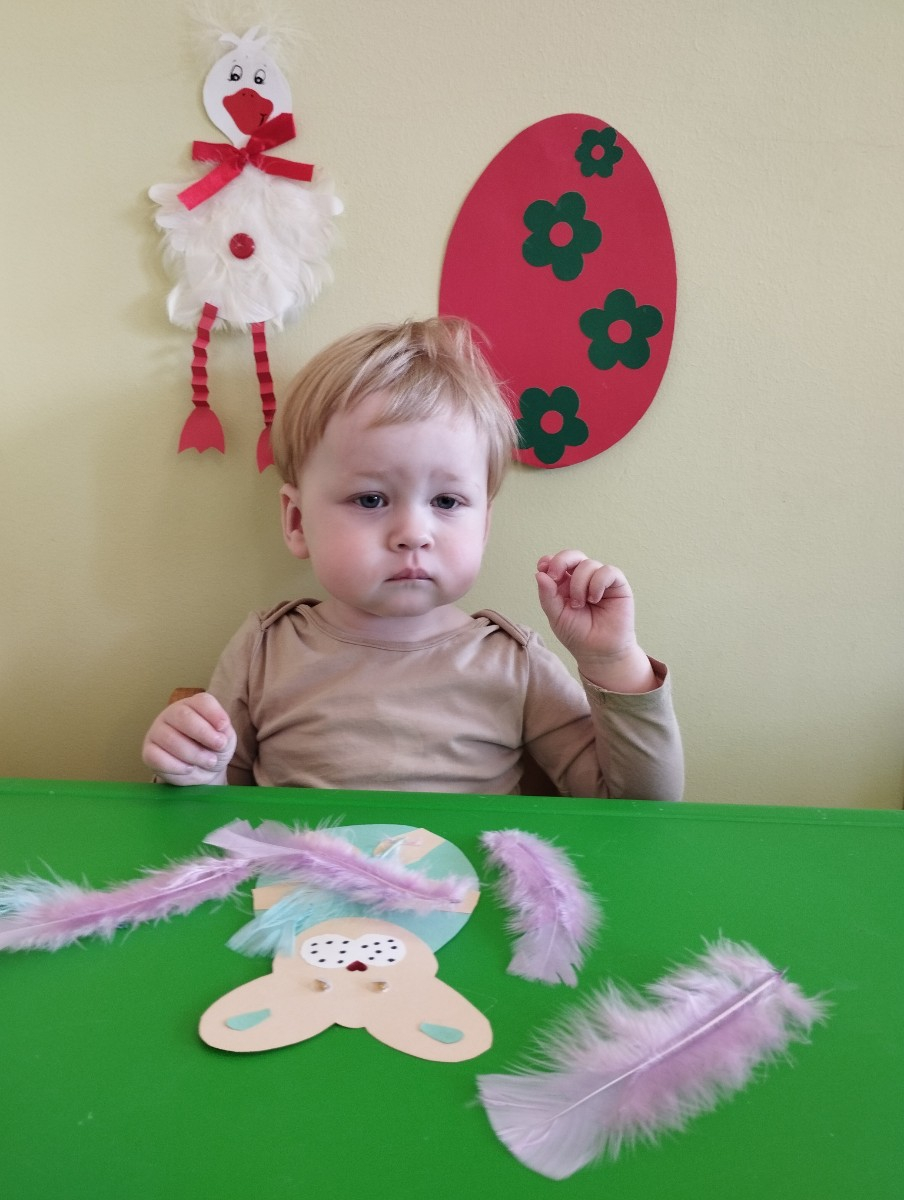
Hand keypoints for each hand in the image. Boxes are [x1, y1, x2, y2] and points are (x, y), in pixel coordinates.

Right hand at [142, 692, 235, 785]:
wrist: (201, 772)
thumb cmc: (212, 749)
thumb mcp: (225, 740)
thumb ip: (225, 733)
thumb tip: (220, 733)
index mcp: (193, 706)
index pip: (201, 701)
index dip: (214, 713)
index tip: (224, 727)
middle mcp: (172, 714)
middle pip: (183, 715)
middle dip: (203, 732)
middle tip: (219, 746)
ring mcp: (157, 732)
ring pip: (170, 738)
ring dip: (194, 753)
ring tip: (209, 761)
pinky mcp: (148, 752)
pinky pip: (157, 757)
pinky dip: (177, 766)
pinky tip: (189, 769)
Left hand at [536, 550, 656, 692]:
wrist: (599, 652)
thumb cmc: (577, 634)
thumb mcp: (556, 616)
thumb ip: (547, 595)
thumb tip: (540, 573)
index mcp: (565, 584)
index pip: (557, 562)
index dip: (550, 561)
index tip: (543, 568)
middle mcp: (582, 578)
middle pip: (573, 555)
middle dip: (562, 561)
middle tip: (556, 577)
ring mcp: (600, 580)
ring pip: (588, 564)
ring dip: (579, 584)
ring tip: (579, 604)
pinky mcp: (618, 585)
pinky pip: (608, 571)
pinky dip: (597, 583)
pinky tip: (594, 599)